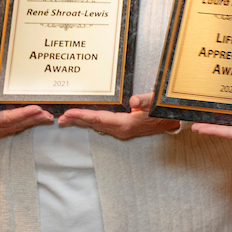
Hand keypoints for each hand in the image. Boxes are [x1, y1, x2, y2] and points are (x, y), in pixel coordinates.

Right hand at [0, 85, 51, 138]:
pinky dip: (30, 121)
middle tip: (47, 113)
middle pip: (16, 124)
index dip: (22, 114)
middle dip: (33, 118)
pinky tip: (40, 117)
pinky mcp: (3, 127)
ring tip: (48, 116)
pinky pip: (19, 125)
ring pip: (19, 126)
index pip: (7, 118)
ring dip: (34, 121)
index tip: (35, 108)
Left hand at [59, 93, 178, 139]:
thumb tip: (132, 100)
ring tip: (67, 119)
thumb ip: (144, 101)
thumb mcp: (155, 103)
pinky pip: (102, 125)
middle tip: (60, 118)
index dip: (83, 115)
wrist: (171, 122)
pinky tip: (86, 120)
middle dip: (77, 120)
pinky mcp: (122, 129)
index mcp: (126, 124)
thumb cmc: (163, 112)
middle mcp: (121, 130)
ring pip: (97, 126)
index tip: (69, 112)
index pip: (99, 118)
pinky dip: (91, 122)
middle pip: (94, 124)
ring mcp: (121, 131)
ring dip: (82, 122)